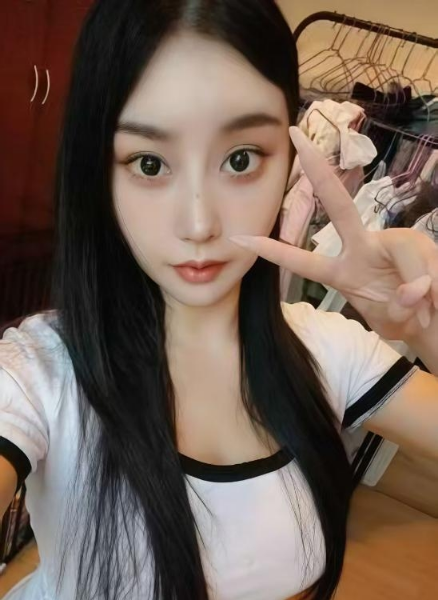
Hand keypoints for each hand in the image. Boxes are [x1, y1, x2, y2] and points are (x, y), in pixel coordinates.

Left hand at [230, 127, 437, 340]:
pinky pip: (426, 265)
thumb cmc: (404, 319)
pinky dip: (433, 287)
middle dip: (318, 172)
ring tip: (425, 310)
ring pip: (404, 250)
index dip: (273, 250)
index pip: (302, 260)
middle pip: (340, 208)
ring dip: (416, 287)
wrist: (434, 321)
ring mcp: (393, 243)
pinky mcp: (421, 246)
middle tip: (298, 139)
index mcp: (342, 271)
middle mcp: (363, 248)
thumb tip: (412, 290)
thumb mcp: (392, 320)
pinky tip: (434, 302)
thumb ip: (397, 307)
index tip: (239, 236)